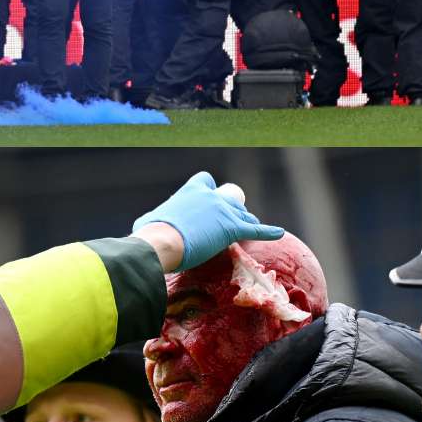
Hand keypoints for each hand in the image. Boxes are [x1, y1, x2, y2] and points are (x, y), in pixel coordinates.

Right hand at [133, 172, 285, 271]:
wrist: (162, 241)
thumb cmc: (150, 233)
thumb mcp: (147, 221)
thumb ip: (152, 220)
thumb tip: (143, 228)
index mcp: (189, 191)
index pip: (204, 180)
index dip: (207, 191)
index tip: (205, 202)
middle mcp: (209, 196)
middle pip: (228, 197)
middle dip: (230, 206)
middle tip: (228, 219)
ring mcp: (223, 211)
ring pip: (242, 213)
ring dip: (246, 219)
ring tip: (249, 225)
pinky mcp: (232, 228)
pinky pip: (255, 229)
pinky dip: (268, 231)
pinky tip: (278, 232)